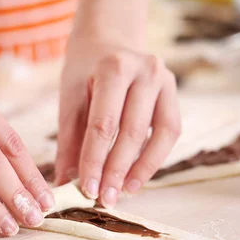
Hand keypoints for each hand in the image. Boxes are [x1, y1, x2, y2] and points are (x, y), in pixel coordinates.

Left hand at [55, 40, 181, 206]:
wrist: (108, 41)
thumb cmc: (85, 72)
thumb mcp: (70, 98)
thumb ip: (69, 141)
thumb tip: (65, 184)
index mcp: (114, 67)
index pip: (104, 124)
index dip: (95, 160)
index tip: (87, 190)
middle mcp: (146, 70)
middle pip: (132, 131)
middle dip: (117, 170)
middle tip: (104, 198)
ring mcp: (165, 80)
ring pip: (159, 134)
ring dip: (141, 169)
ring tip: (123, 192)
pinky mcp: (174, 93)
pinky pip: (170, 132)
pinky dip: (154, 158)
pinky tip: (137, 178)